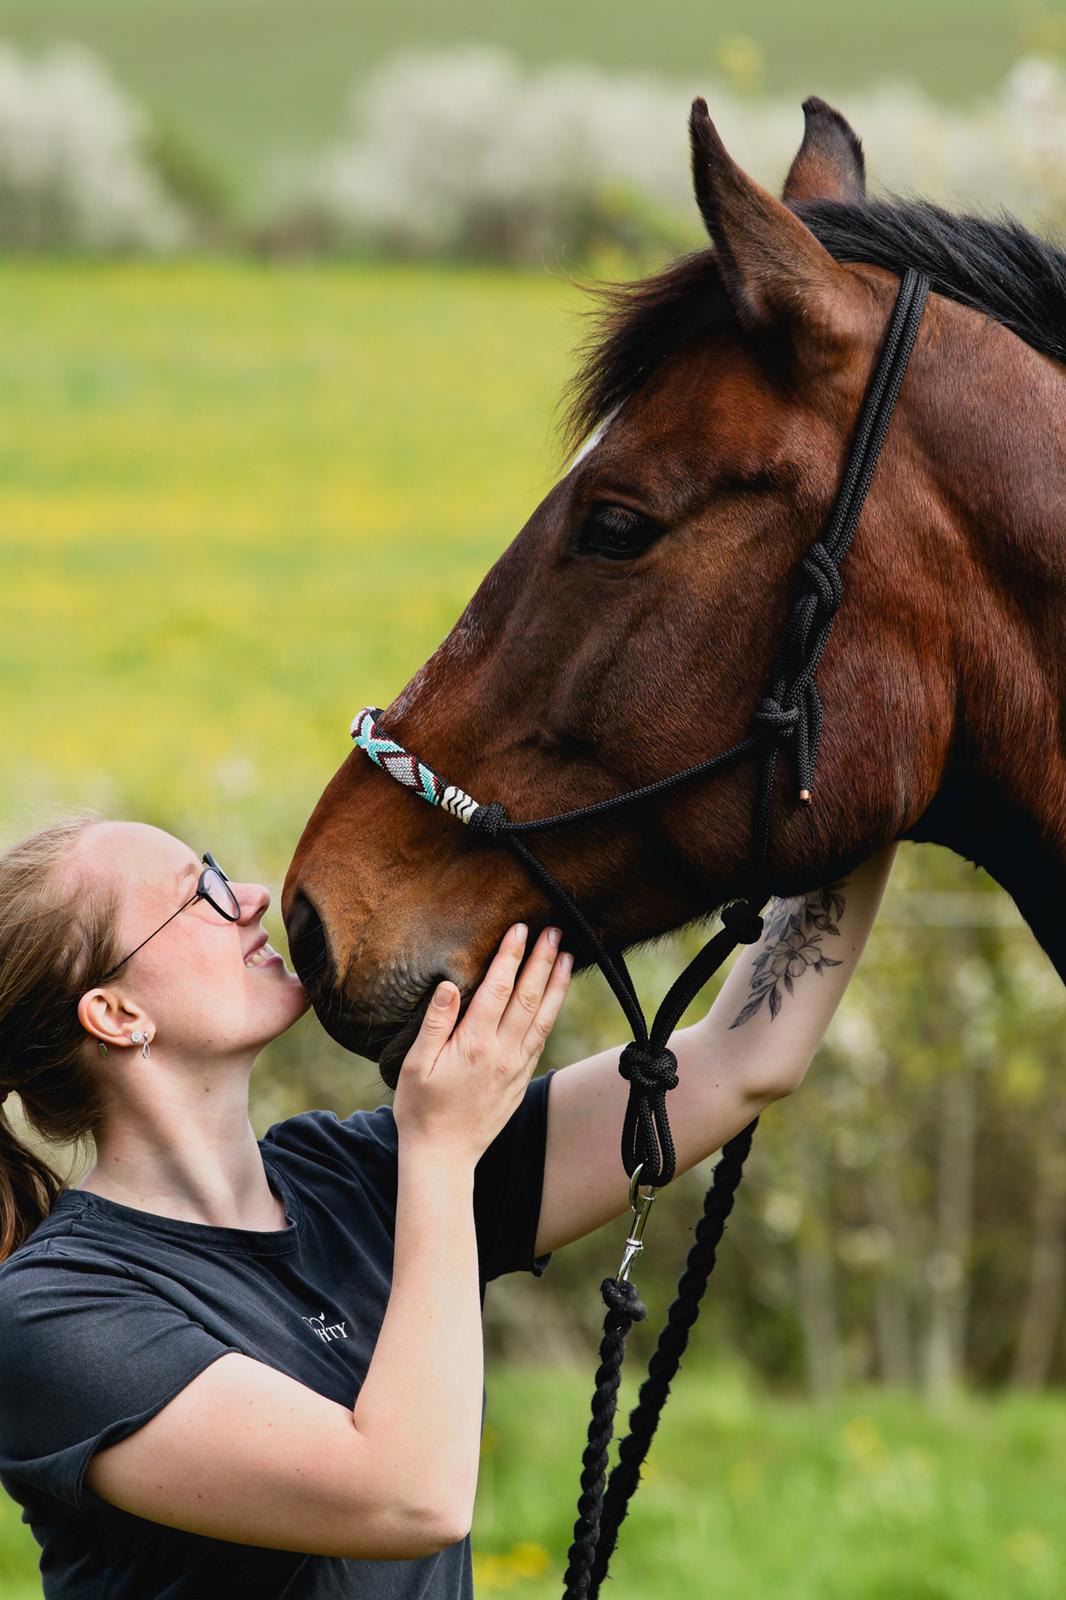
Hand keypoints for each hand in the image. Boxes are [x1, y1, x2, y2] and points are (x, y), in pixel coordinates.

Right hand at [393, 924, 572, 1164]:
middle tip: (554, 931)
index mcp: (474, 1044)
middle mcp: (502, 1053)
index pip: (498, 990)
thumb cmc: (421, 1109)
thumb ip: (435, 1023)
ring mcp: (516, 1068)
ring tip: (567, 956)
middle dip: (542, 961)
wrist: (443, 1157)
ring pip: (543, 1018)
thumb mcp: (415, 1065)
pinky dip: (552, 1013)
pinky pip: (542, 1039)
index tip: (521, 929)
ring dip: (556, 985)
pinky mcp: (521, 1080)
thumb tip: (447, 985)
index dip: (511, 957)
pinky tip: (556, 997)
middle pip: (528, 998)